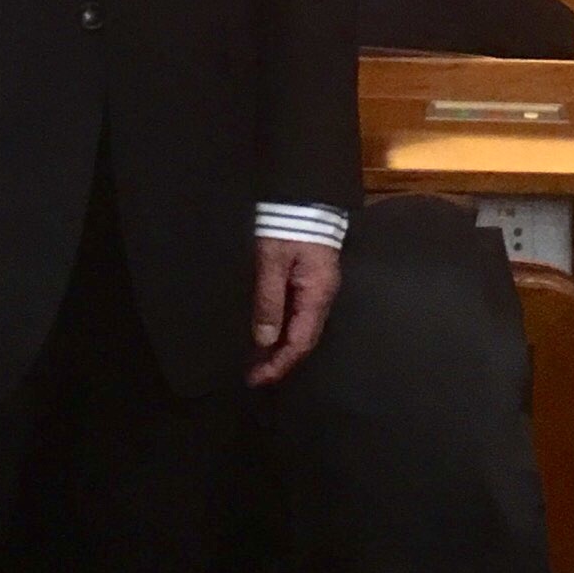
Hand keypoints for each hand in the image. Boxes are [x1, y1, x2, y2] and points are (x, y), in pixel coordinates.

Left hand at [250, 236, 340, 388]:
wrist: (304, 194)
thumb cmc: (288, 225)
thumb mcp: (273, 261)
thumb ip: (269, 300)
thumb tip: (264, 340)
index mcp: (317, 295)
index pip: (300, 342)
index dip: (279, 364)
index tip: (256, 379)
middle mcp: (321, 296)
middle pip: (302, 339)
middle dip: (278, 360)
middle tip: (251, 376)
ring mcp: (317, 288)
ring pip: (299, 328)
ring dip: (278, 347)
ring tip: (254, 361)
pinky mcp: (309, 279)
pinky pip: (296, 314)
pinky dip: (281, 329)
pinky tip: (265, 333)